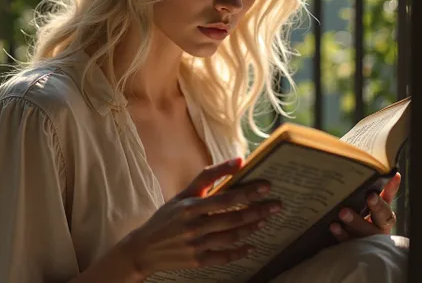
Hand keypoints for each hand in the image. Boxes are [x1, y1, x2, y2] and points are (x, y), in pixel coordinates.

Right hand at [122, 158, 280, 278]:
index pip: (226, 198)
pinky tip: (251, 245)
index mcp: (190, 206)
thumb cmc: (168, 215)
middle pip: (233, 218)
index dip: (248, 192)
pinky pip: (225, 256)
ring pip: (232, 237)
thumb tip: (238, 161)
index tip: (267, 186)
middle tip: (276, 205)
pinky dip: (240, 251)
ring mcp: (196, 246)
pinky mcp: (198, 261)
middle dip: (258, 211)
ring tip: (264, 220)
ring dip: (251, 228)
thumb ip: (209, 176)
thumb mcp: (185, 193)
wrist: (145, 247)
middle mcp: (194, 226)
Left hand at [329, 172, 400, 241]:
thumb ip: (378, 190)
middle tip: (367, 198)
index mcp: (383, 215)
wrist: (353, 239)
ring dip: (355, 221)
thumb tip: (389, 172)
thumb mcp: (369, 202)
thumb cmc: (361, 213)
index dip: (383, 199)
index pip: (387, 205)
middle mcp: (378, 227)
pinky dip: (341, 234)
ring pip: (365, 231)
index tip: (372, 194)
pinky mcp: (353, 245)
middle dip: (375, 208)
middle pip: (381, 218)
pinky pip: (349, 241)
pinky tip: (334, 226)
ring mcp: (367, 238)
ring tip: (343, 212)